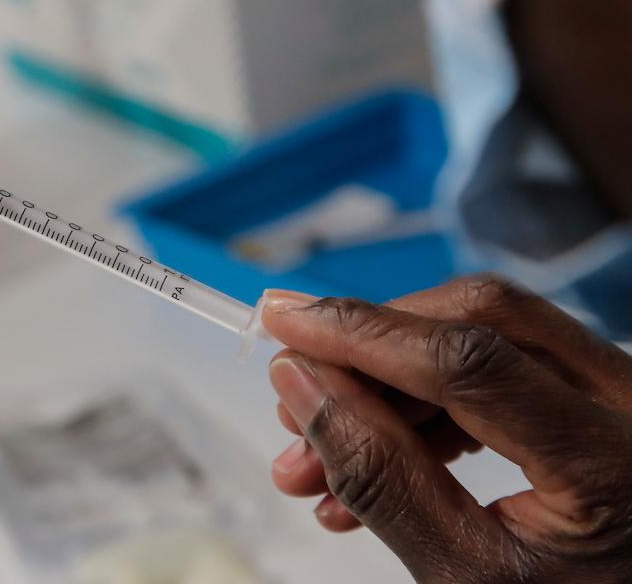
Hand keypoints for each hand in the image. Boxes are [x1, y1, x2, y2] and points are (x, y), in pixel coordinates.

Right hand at [261, 276, 631, 582]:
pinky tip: (375, 455)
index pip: (470, 361)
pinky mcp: (601, 397)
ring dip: (387, 391)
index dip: (362, 333)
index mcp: (612, 460)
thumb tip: (298, 382)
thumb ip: (381, 479)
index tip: (281, 321)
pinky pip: (505, 368)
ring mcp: (623, 393)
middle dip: (369, 355)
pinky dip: (428, 405)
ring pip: (485, 339)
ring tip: (317, 462)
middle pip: (480, 321)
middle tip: (294, 402)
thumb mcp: (464, 574)